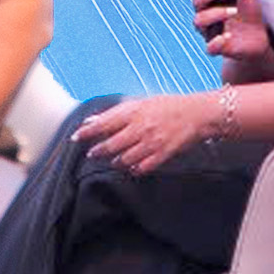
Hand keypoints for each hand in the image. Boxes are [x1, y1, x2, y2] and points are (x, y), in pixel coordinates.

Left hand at [76, 90, 227, 173]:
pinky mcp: (163, 154)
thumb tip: (91, 120)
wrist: (197, 114)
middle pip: (112, 144)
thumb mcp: (140, 103)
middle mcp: (140, 128)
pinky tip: (131, 168)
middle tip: (92, 153)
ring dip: (116, 161)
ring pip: (125, 158)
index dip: (87, 132)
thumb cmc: (167, 106)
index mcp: (134, 112)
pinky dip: (134, 169)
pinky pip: (143, 167)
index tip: (75, 137)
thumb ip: (115, 113)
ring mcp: (152, 142)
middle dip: (98, 151)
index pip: (103, 124)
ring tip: (112, 161)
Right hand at [192, 0, 272, 67]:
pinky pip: (209, 47)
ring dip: (215, 13)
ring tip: (234, 10)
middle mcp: (205, 11)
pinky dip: (216, 41)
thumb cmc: (248, 14)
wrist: (257, 42)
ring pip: (199, 21)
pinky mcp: (217, 47)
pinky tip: (227, 36)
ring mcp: (209, 29)